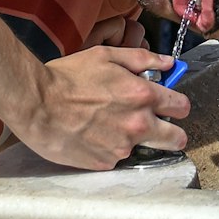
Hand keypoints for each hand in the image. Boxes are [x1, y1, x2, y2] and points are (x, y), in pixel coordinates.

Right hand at [9, 44, 193, 170]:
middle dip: (173, 133)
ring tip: (108, 125)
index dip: (177, 105)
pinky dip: (109, 148)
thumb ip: (142, 59)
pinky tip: (92, 135)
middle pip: (177, 139)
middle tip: (158, 127)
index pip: (182, 107)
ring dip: (133, 138)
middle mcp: (138, 124)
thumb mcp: (106, 55)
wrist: (36, 104)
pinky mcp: (105, 163)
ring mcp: (122, 147)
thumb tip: (168, 63)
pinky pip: (117, 157)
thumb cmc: (68, 77)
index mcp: (142, 95)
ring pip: (143, 147)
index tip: (170, 105)